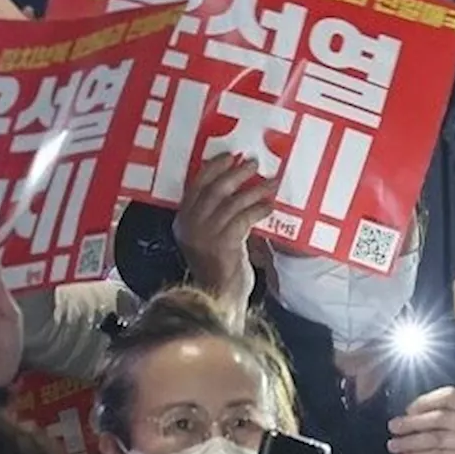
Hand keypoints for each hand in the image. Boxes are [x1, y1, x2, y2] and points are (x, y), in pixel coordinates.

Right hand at [173, 154, 274, 326]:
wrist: (219, 297)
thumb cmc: (219, 263)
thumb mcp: (208, 235)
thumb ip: (214, 212)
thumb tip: (236, 180)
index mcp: (182, 221)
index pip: (195, 185)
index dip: (213, 168)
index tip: (230, 156)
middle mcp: (190, 226)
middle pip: (215, 190)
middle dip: (236, 173)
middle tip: (253, 163)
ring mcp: (206, 236)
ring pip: (233, 202)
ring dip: (254, 189)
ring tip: (271, 182)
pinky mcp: (224, 244)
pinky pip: (245, 218)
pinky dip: (259, 209)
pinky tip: (270, 205)